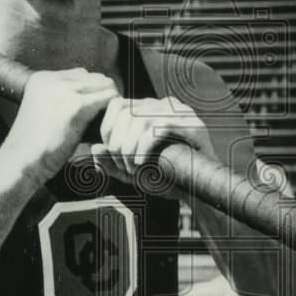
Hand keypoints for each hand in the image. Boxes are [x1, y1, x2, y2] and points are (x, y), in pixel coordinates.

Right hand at [3, 68, 118, 184]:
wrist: (21, 161)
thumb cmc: (33, 147)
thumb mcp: (43, 114)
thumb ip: (61, 101)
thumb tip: (90, 98)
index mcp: (41, 79)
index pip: (80, 74)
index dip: (92, 91)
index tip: (97, 108)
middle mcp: (52, 80)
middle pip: (95, 77)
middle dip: (104, 94)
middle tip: (107, 115)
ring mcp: (64, 91)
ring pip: (105, 85)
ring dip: (111, 102)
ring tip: (109, 121)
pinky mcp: (76, 106)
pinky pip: (108, 98)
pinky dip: (113, 111)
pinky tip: (110, 125)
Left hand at [89, 96, 217, 184]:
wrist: (201, 191)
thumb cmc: (167, 180)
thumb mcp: (133, 173)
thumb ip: (111, 163)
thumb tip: (94, 148)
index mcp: (148, 109)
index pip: (117, 105)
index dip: (107, 130)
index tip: (112, 155)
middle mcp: (163, 104)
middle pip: (125, 112)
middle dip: (117, 143)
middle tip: (123, 167)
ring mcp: (178, 111)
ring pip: (139, 122)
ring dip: (129, 149)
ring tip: (133, 169)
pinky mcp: (190, 123)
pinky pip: (156, 129)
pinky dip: (143, 148)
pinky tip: (141, 164)